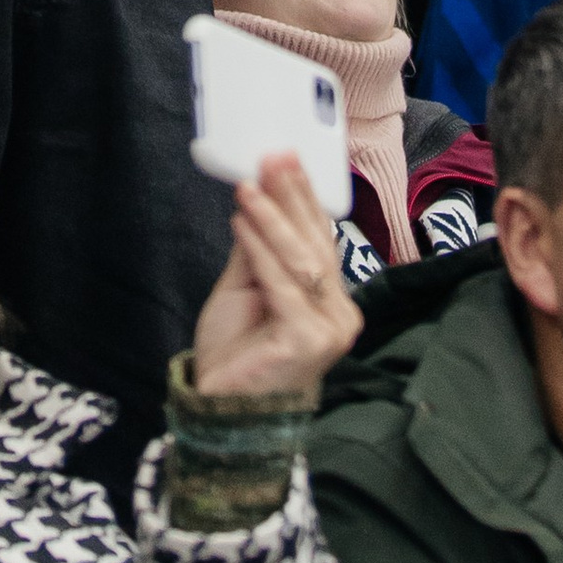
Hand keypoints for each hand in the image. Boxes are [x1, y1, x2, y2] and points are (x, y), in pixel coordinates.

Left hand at [189, 150, 360, 403]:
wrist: (221, 407)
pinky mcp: (310, 340)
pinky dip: (261, 250)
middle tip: (272, 157)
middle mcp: (340, 313)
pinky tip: (242, 223)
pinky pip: (283, 284)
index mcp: (332, 299)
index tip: (285, 155)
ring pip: (303, 259)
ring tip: (247, 187)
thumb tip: (259, 193)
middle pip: (316, 243)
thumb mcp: (246, 285)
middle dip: (292, 196)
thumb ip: (257, 247)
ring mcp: (330, 329)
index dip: (303, 196)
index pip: (321, 237)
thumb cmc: (237, 351)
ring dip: (272, 218)